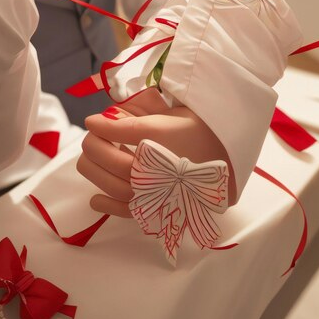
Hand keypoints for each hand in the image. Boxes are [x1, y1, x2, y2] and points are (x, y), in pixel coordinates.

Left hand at [76, 88, 233, 217]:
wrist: (228, 161)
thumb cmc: (201, 132)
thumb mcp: (173, 114)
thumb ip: (144, 109)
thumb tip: (113, 110)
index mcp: (159, 137)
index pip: (116, 129)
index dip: (100, 124)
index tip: (93, 121)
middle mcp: (153, 165)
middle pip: (106, 155)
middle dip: (93, 143)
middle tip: (93, 136)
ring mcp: (152, 189)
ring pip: (108, 182)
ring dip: (92, 168)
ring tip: (89, 159)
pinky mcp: (156, 207)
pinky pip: (125, 210)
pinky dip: (106, 205)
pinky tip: (95, 199)